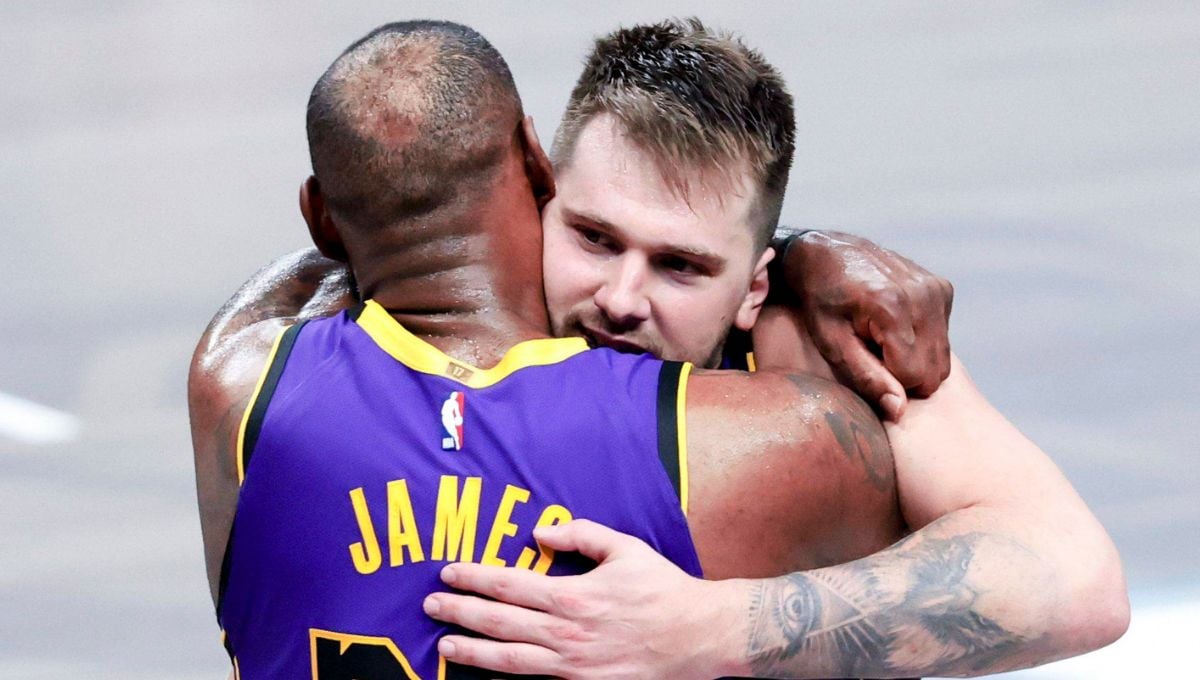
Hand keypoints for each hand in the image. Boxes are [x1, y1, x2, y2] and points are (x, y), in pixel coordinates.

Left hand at [422, 519, 743, 678]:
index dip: (474, 578)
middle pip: (499, 622)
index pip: (509, 584)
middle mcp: (565, 633)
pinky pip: (535, 679)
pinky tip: (487, 668)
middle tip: (430, 606)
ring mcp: (571, 665)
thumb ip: (580, 534)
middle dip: (460, 612)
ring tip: (444, 644)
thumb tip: (540, 534)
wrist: (697, 638)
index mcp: (573, 595)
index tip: (449, 573)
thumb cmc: (662, 590)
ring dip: (471, 650)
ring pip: (508, 659)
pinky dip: (506, 674)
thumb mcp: (625, 548)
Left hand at [782, 231, 952, 418]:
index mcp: (891, 307)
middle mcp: (922, 294)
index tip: (865, 363)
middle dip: (905, 374)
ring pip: (942, 357)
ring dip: (914, 358)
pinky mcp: (942, 287)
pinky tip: (895, 327)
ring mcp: (936, 287)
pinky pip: (943, 336)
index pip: (913, 376)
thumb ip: (865, 377)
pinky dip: (922, 340)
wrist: (828, 252)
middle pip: (933, 370)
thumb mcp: (832, 343)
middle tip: (874, 354)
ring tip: (883, 341)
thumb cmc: (821, 301)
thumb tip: (899, 410)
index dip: (889, 381)